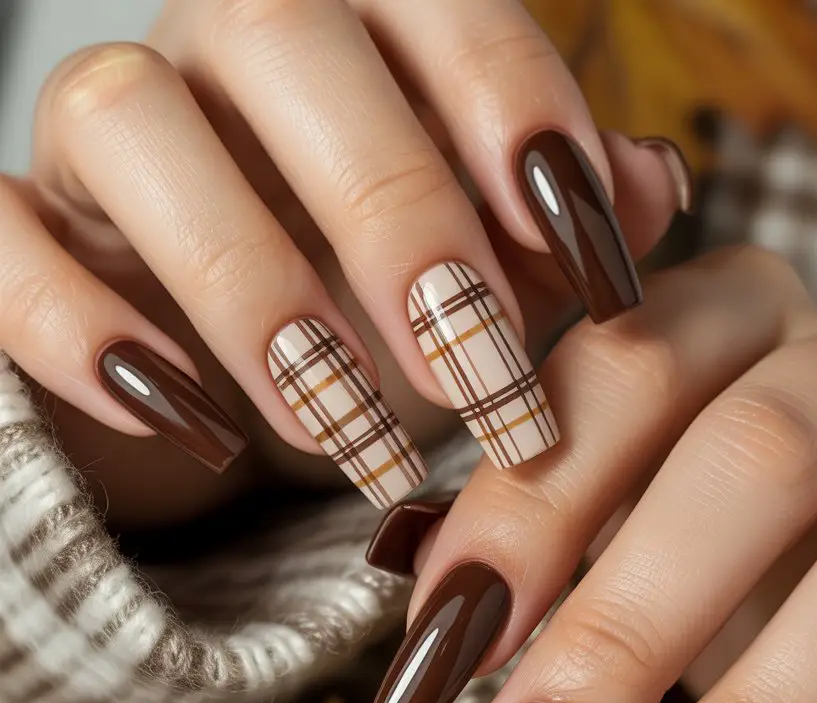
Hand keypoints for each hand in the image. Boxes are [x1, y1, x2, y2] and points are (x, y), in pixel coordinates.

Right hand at [0, 0, 683, 525]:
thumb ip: (561, 225)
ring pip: (130, 120)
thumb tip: (648, 188)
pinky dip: (80, 328)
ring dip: (256, 293)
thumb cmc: (379, 315)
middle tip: (481, 382)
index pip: (437, 5)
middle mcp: (222, 54)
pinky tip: (189, 423)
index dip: (518, 114)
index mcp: (356, 37)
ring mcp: (106, 134)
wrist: (229, 380)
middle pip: (285, 39)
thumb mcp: (494, 276)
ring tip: (352, 439)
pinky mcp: (20, 227)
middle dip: (397, 218)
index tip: (595, 262)